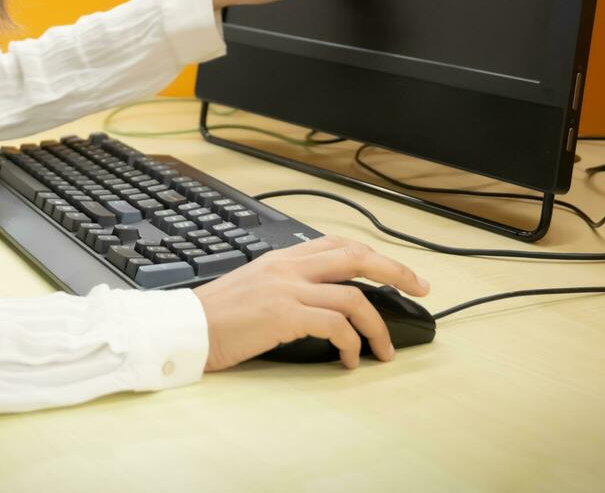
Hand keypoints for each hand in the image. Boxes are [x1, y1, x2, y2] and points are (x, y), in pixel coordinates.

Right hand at [192, 235, 429, 370]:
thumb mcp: (255, 287)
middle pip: (357, 257)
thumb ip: (287, 285)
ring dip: (378, 326)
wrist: (184, 329)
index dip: (374, 255)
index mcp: (283, 257)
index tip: (398, 272)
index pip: (339, 244)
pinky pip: (335, 325)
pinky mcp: (285, 314)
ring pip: (354, 297)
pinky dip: (352, 344)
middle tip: (420, 289)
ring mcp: (288, 288)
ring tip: (384, 350)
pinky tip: (350, 359)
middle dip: (396, 272)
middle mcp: (289, 266)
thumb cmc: (216, 316)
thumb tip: (322, 302)